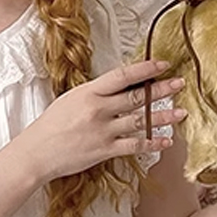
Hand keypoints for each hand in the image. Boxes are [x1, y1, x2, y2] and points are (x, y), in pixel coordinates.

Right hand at [17, 58, 186, 182]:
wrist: (36, 153)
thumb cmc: (50, 126)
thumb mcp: (70, 100)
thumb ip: (95, 94)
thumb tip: (118, 88)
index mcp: (88, 93)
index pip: (122, 75)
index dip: (145, 68)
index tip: (162, 63)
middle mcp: (98, 110)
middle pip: (136, 97)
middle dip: (161, 89)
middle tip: (180, 84)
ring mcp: (103, 131)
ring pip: (140, 121)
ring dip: (163, 116)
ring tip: (181, 112)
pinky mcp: (104, 150)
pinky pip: (135, 145)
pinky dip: (152, 143)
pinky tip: (166, 140)